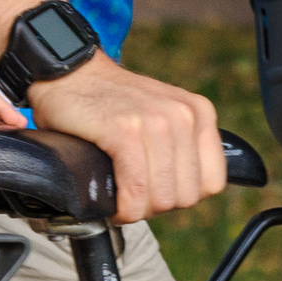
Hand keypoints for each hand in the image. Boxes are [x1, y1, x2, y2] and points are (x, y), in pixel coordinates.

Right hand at [27, 53, 223, 222]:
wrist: (69, 73)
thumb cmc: (110, 103)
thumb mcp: (161, 117)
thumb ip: (180, 148)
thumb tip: (186, 196)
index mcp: (199, 112)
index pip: (212, 182)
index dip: (180, 196)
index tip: (155, 190)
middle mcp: (184, 114)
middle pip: (186, 196)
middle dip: (155, 205)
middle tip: (130, 194)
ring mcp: (156, 120)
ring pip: (160, 198)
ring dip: (135, 208)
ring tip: (118, 195)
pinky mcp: (125, 129)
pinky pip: (135, 189)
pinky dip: (122, 205)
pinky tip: (110, 199)